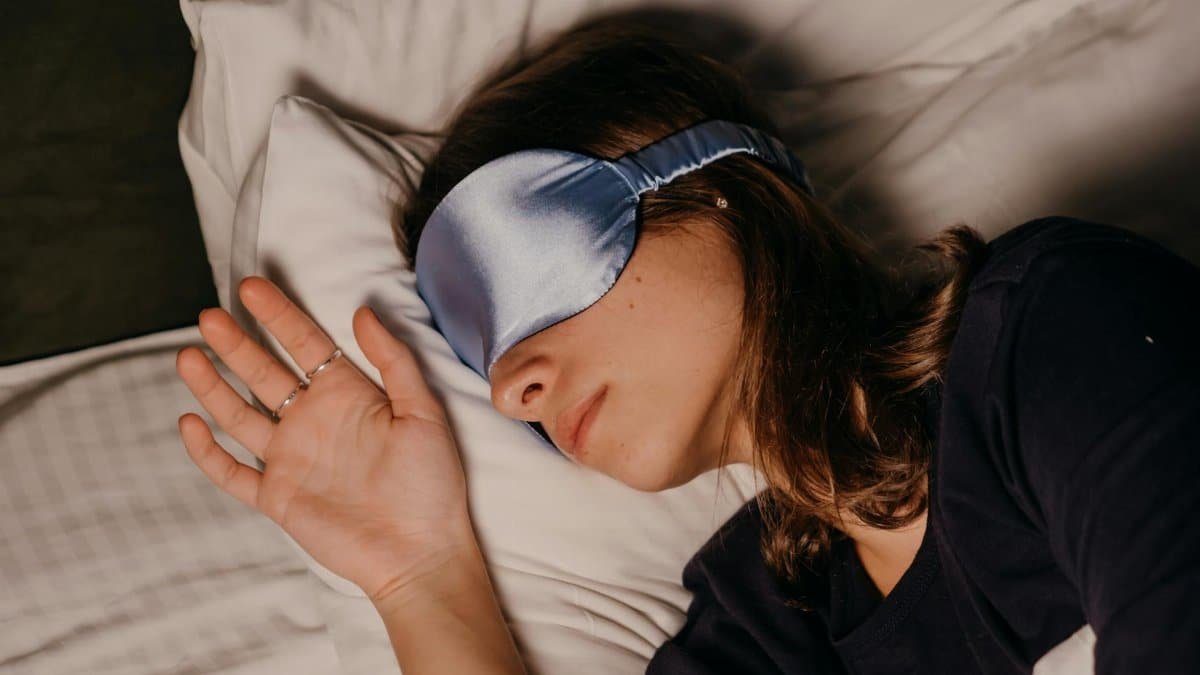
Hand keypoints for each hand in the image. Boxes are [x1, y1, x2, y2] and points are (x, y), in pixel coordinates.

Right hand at [175, 276, 473, 601]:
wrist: (420, 552)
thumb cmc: (432, 483)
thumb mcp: (424, 412)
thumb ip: (394, 361)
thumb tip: (363, 311)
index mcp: (348, 396)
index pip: (305, 344)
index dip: (278, 314)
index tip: (251, 286)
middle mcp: (314, 421)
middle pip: (265, 373)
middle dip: (236, 344)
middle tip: (209, 316)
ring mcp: (292, 458)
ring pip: (240, 415)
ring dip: (214, 386)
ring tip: (188, 356)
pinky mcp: (277, 496)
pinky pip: (232, 472)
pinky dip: (207, 451)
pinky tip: (190, 422)